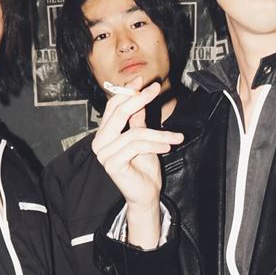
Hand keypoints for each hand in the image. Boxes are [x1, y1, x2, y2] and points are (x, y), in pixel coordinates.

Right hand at [91, 77, 182, 247]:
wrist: (146, 194)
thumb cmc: (143, 166)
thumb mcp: (143, 137)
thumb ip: (138, 118)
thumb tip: (140, 93)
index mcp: (104, 134)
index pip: (113, 107)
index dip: (127, 92)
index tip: (143, 81)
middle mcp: (100, 142)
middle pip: (118, 113)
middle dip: (138, 98)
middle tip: (155, 89)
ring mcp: (104, 154)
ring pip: (134, 132)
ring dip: (159, 133)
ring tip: (175, 138)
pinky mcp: (112, 164)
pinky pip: (137, 146)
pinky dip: (155, 144)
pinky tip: (168, 146)